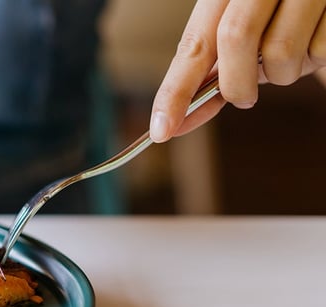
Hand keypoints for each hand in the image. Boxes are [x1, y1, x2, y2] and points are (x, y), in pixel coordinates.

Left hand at [150, 0, 325, 142]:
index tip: (162, 129)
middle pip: (235, 39)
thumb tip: (183, 115)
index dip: (175, 91)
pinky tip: (314, 38)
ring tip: (291, 54)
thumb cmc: (279, 9)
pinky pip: (320, 53)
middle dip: (235, 84)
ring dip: (281, 73)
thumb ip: (217, 61)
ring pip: (281, 54)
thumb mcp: (241, 24)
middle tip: (243, 97)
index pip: (193, 44)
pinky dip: (315, 59)